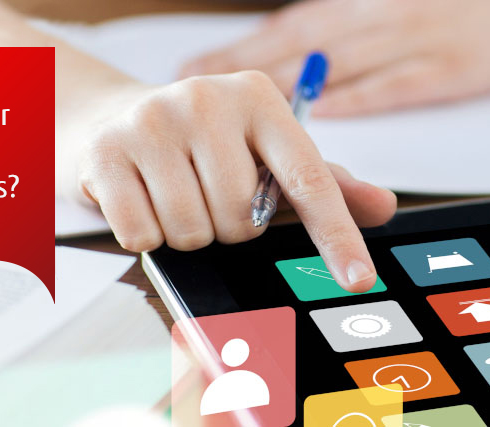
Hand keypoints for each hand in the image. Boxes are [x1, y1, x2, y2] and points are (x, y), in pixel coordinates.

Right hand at [77, 71, 396, 291]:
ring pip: (192, 230)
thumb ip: (324, 182)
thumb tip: (382, 206)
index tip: (358, 277)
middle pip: (241, 218)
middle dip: (228, 227)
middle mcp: (208, 100)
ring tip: (174, 195)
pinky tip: (141, 198)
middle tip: (209, 197)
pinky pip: (143, 234)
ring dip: (188, 232)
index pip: (309, 178)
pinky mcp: (106, 150)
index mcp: (259, 99)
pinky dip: (146, 234)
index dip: (336, 235)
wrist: (110, 118)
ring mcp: (153, 121)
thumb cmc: (202, 143)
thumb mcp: (264, 152)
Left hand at [181, 0, 489, 116]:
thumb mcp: (412, 7)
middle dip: (241, 67)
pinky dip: (356, 100)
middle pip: (299, 43)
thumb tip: (307, 54)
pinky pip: (395, 85)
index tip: (193, 64)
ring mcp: (418, 39)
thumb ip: (360, 27)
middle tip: (192, 92)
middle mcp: (384, 15)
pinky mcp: (452, 68)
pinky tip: (319, 120)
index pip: (293, 25)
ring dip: (282, 90)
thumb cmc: (480, 8)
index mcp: (370, 2)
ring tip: (236, 116)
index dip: (241, 45)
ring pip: (336, 64)